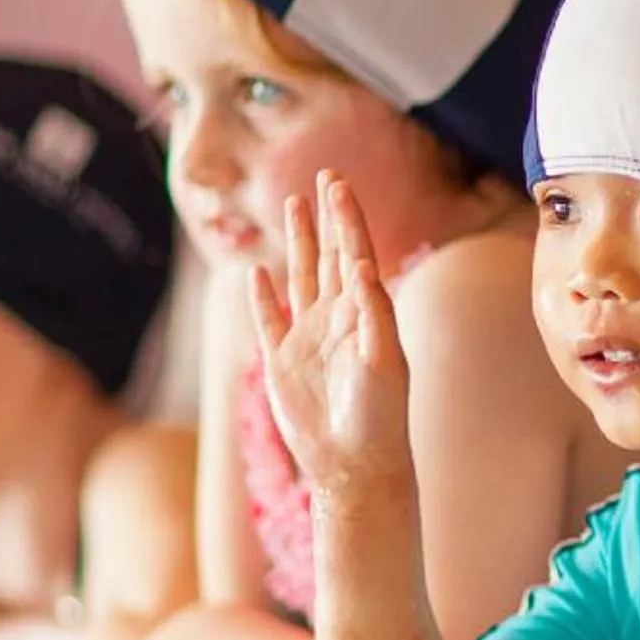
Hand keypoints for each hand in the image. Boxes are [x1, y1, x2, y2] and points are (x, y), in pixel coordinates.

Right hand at [248, 172, 410, 504]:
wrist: (353, 463)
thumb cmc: (379, 416)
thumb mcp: (384, 361)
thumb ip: (373, 312)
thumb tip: (362, 265)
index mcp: (365, 314)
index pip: (355, 254)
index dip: (347, 218)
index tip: (338, 182)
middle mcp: (337, 319)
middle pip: (330, 255)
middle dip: (328, 216)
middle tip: (326, 175)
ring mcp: (307, 339)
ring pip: (300, 277)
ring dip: (298, 242)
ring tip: (294, 204)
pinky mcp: (281, 363)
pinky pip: (267, 320)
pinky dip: (261, 295)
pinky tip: (256, 271)